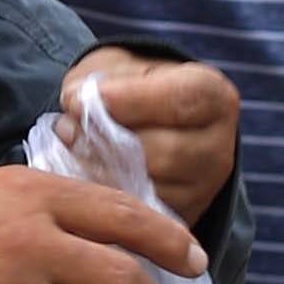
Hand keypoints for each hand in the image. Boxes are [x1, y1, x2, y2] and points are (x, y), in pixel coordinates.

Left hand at [61, 43, 239, 229]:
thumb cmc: (134, 89)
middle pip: (164, 153)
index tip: (76, 101)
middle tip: (64, 130)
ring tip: (72, 152)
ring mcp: (206, 187)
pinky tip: (85, 177)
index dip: (125, 102)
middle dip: (108, 144)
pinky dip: (108, 197)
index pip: (178, 101)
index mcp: (213, 96)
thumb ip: (100, 82)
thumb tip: (74, 107)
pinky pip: (142, 213)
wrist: (151, 123)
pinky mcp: (185, 215)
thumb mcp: (121, 69)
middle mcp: (218, 145)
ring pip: (150, 187)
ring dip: (102, 172)